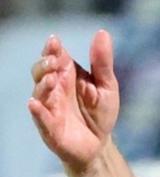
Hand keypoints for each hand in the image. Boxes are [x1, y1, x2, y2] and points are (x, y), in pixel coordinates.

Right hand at [28, 30, 119, 172]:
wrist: (100, 144)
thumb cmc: (100, 112)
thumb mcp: (107, 85)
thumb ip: (102, 61)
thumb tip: (102, 32)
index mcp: (67, 74)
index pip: (54, 56)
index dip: (52, 48)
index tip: (55, 42)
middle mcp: (54, 88)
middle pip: (41, 71)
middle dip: (45, 64)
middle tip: (55, 61)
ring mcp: (49, 106)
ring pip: (39, 92)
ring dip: (43, 84)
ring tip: (52, 79)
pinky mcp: (49, 126)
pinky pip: (40, 117)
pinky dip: (36, 110)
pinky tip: (34, 103)